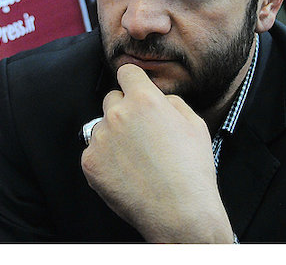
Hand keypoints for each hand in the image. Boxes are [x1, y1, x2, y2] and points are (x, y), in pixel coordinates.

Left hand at [80, 63, 234, 242]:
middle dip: (124, 110)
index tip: (134, 91)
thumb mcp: (195, 124)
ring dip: (114, 137)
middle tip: (141, 135)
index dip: (133, 82)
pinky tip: (126, 173)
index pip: (127, 72)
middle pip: (112, 99)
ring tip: (137, 160)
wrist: (180, 213)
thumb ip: (172, 102)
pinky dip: (105, 160)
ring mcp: (101, 139)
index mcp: (144, 100)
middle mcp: (118, 114)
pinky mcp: (90, 163)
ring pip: (102, 127)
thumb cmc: (192, 171)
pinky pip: (94, 152)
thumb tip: (158, 97)